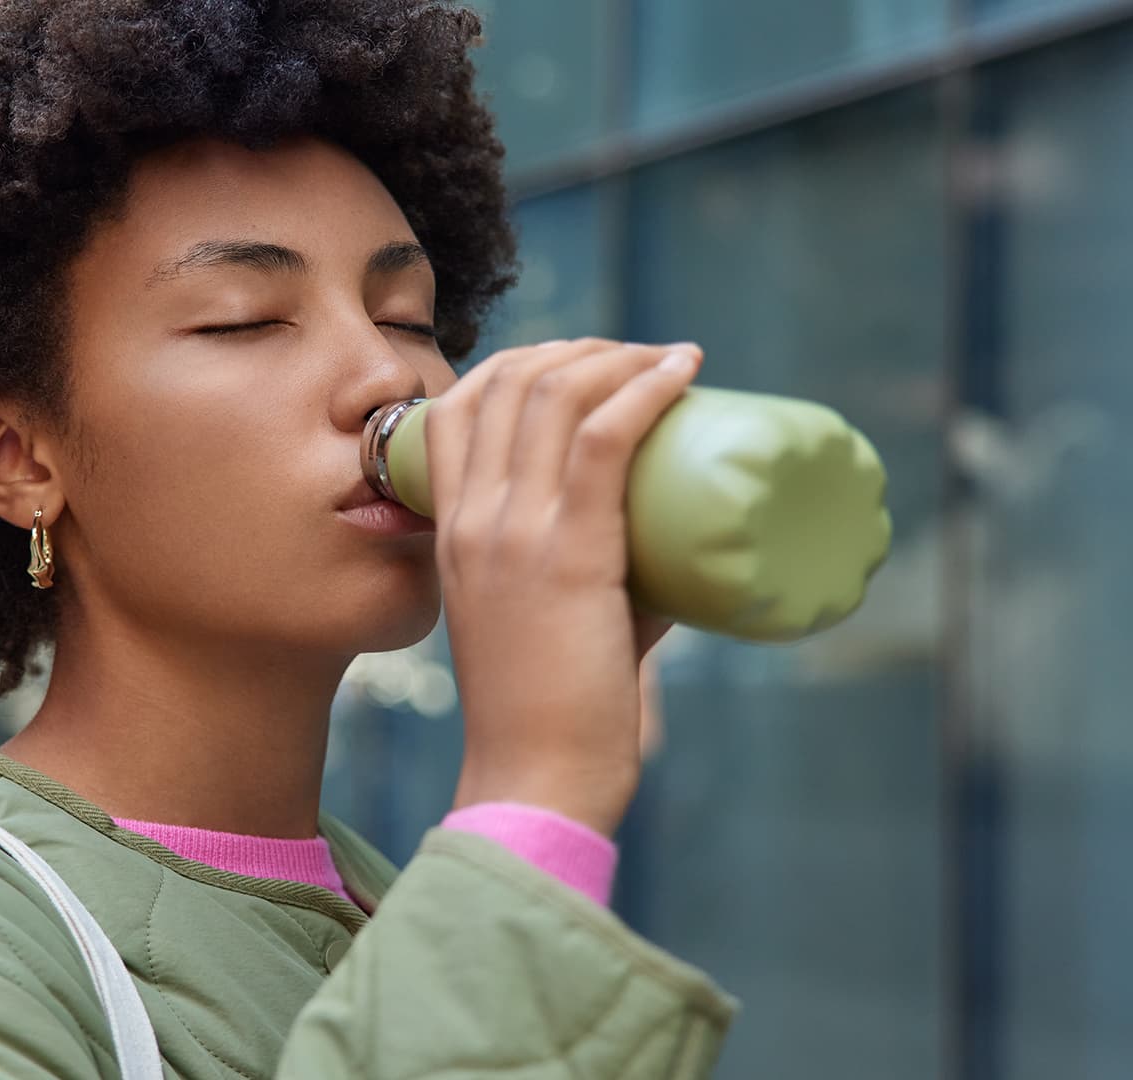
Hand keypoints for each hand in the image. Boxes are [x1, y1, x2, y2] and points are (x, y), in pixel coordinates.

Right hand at [431, 339, 702, 838]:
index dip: (520, 362)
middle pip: (510, 383)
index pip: (459, 406)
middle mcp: (471, 520)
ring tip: (669, 359)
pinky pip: (601, 439)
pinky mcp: (568, 555)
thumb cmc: (550, 713)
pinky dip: (645, 389)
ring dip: (619, 356)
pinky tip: (682, 369)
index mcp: (450, 532)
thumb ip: (601, 579)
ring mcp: (512, 534)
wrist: (534, 777)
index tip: (583, 364)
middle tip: (638, 358)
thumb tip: (676, 551)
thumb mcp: (543, 619)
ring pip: (556, 396)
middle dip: (579, 348)